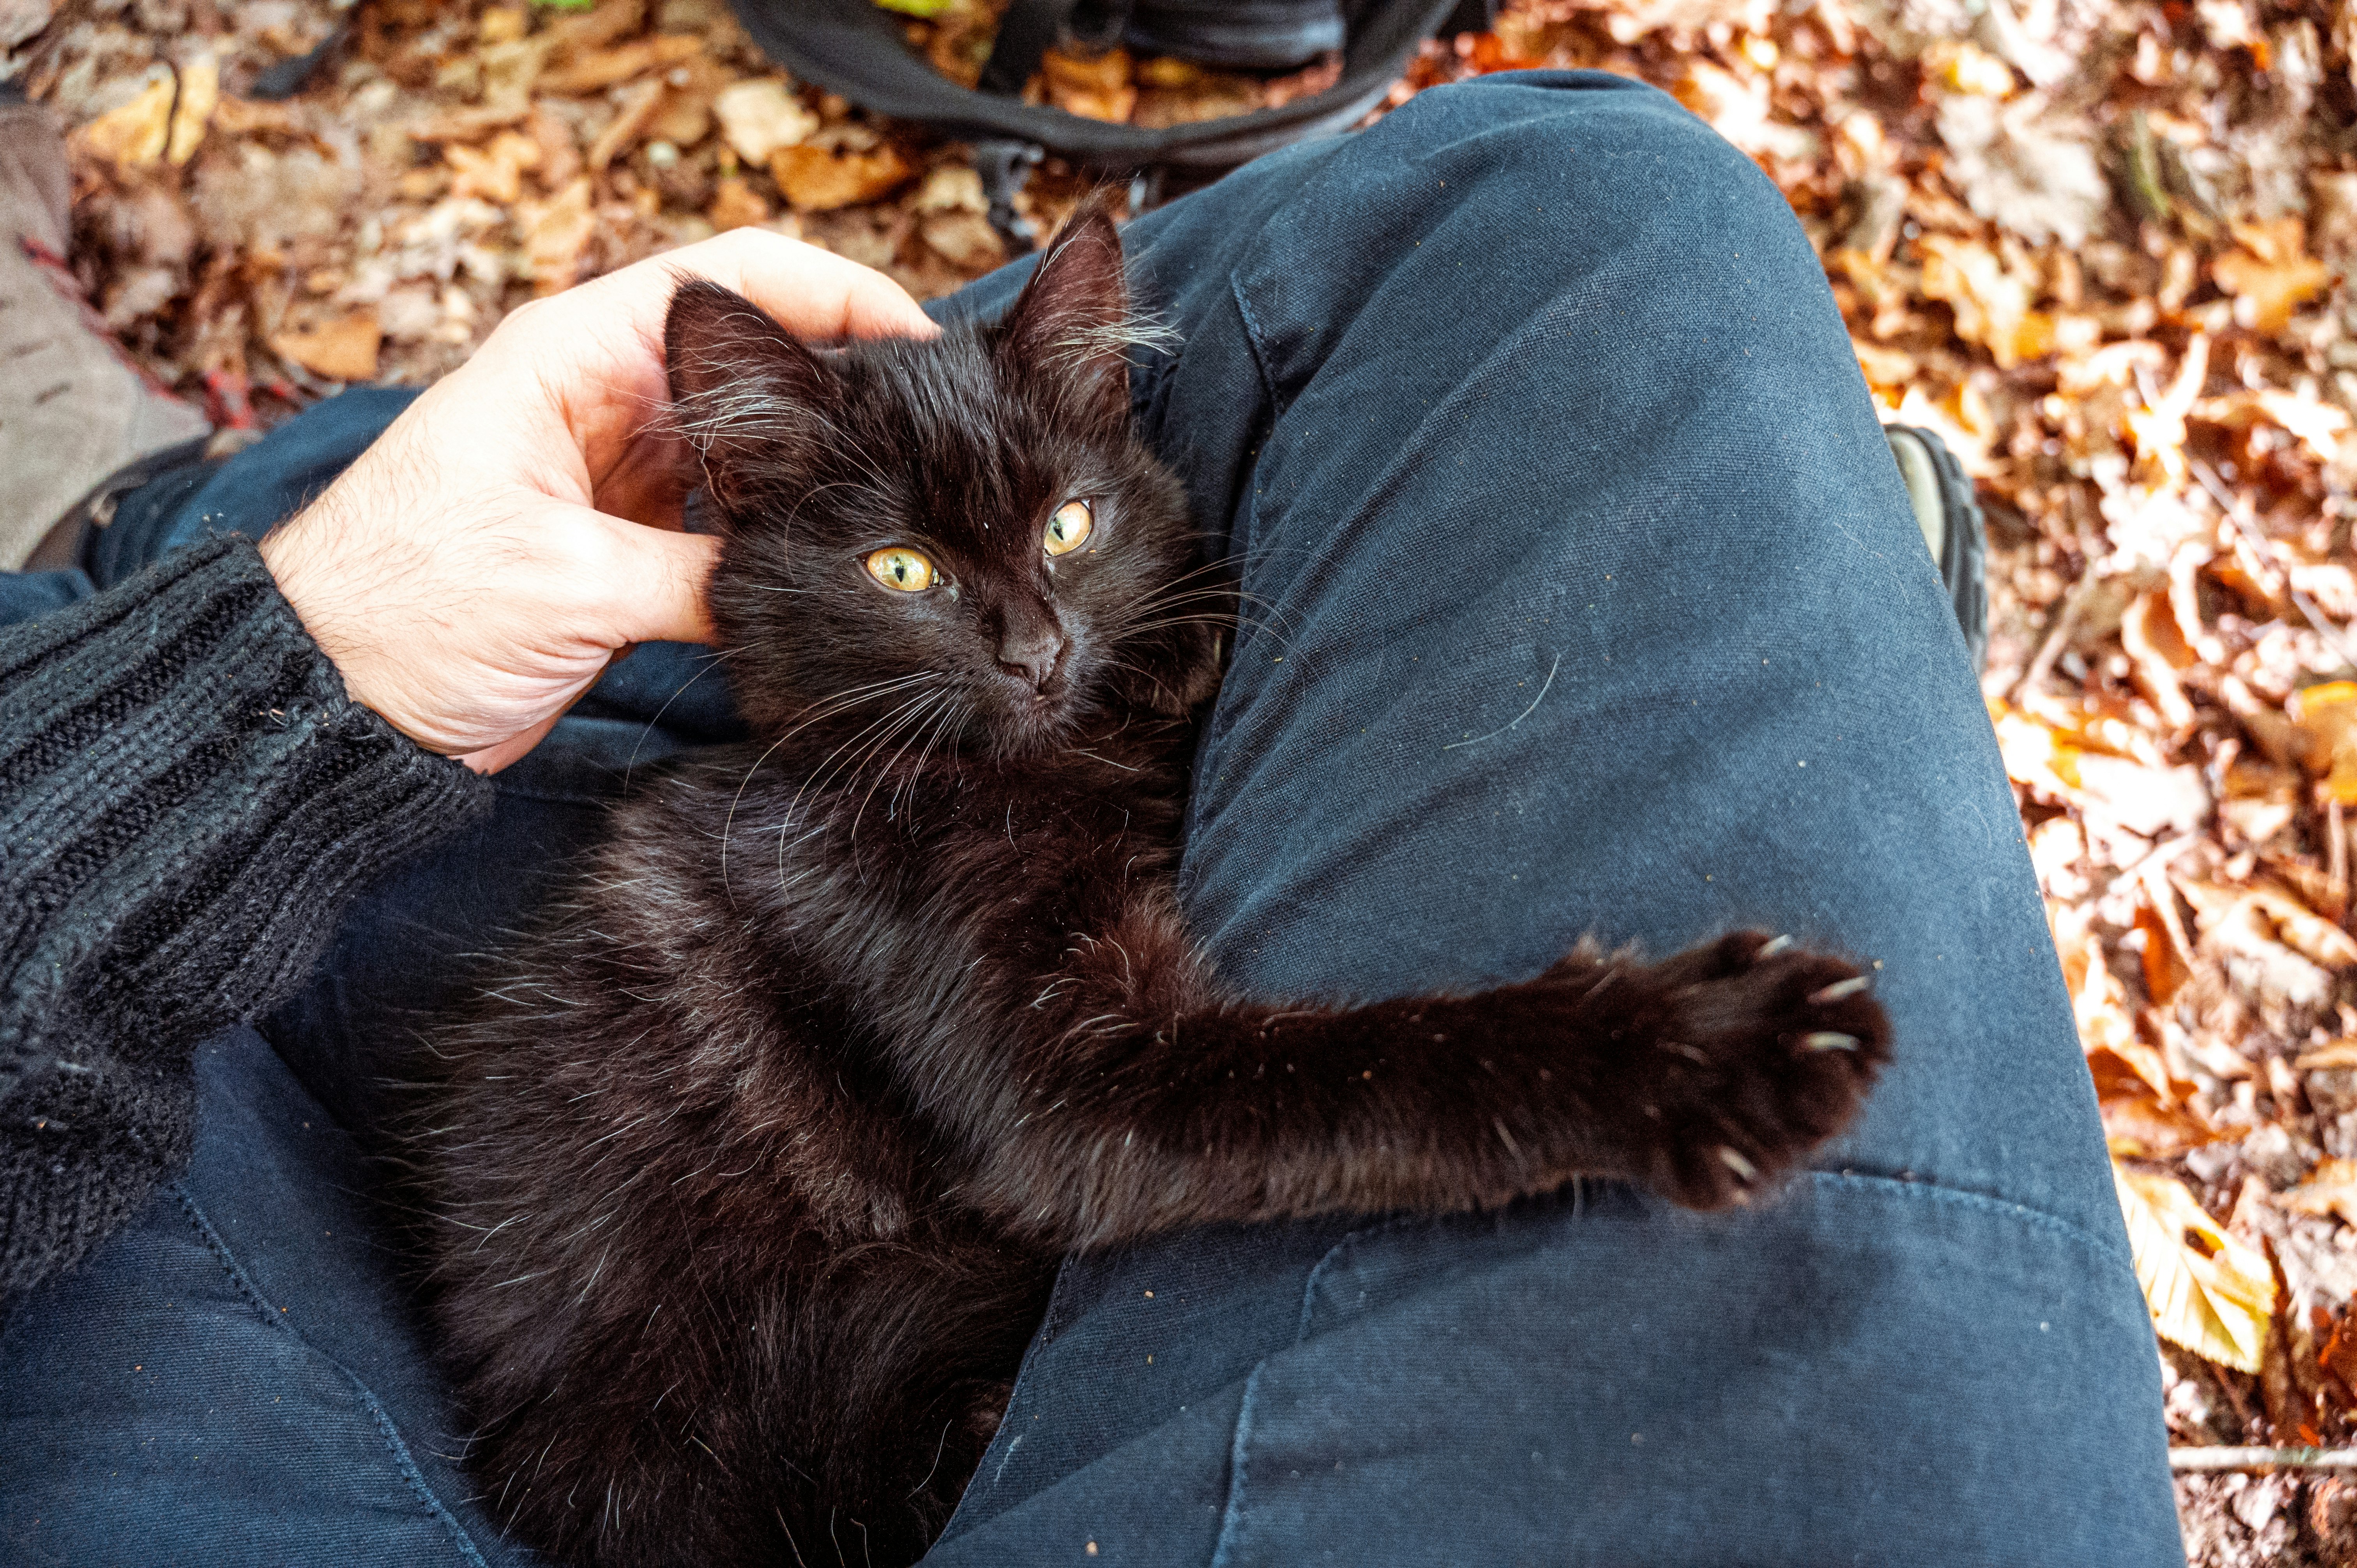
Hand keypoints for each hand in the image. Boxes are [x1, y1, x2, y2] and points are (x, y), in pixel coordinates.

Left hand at [257, 229, 936, 772]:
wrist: (328, 702)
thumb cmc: (403, 611)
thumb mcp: (567, 583)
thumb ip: (702, 578)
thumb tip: (818, 590)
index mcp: (574, 358)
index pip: (730, 282)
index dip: (836, 295)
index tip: (922, 346)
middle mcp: (604, 400)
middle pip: (759, 363)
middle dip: (849, 396)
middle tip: (942, 441)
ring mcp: (619, 474)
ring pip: (757, 450)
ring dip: (824, 477)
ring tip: (907, 507)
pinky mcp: (627, 546)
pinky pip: (733, 527)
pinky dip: (784, 544)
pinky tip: (837, 570)